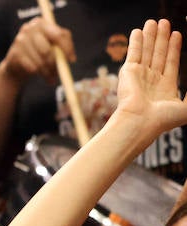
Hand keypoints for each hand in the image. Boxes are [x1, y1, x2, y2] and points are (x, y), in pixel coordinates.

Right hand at [0, 17, 73, 84]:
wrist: (17, 63)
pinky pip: (31, 67)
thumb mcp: (53, 44)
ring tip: (49, 76)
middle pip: (47, 50)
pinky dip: (36, 72)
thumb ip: (64, 47)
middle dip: (54, 63)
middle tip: (58, 72)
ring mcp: (20, 41)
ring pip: (39, 61)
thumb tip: (71, 59)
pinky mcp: (14, 54)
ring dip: (47, 71)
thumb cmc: (39, 51)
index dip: (66, 48)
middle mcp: (29, 28)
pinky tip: (36, 72)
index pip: (58, 35)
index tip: (71, 61)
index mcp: (41, 23)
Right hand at [112, 20, 186, 140]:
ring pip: (147, 51)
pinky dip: (136, 42)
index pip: (171, 62)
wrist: (140, 123)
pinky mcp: (129, 72)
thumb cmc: (163, 119)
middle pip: (159, 54)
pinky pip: (133, 53)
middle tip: (164, 23)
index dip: (174, 48)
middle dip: (162, 38)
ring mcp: (139, 76)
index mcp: (165, 88)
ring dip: (150, 36)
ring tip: (154, 22)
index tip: (176, 34)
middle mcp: (151, 81)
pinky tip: (138, 31)